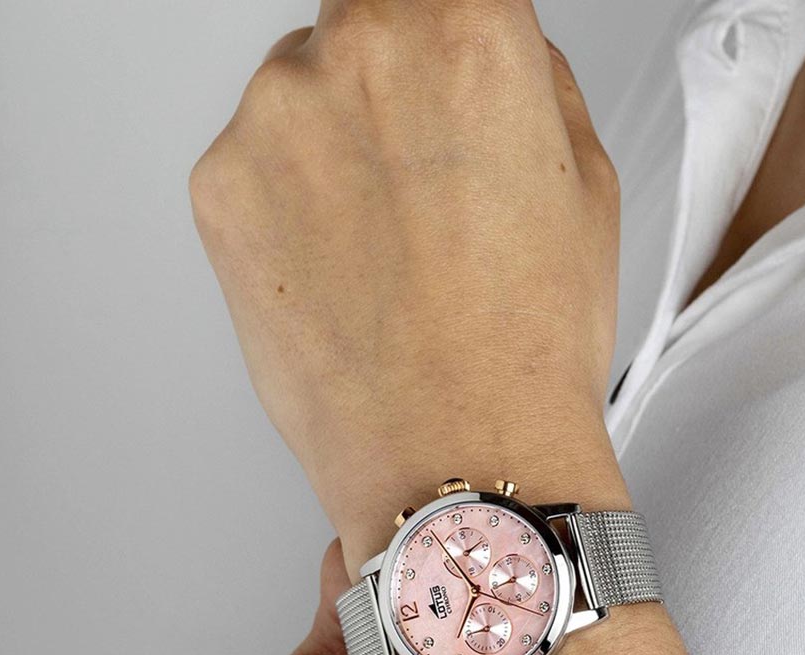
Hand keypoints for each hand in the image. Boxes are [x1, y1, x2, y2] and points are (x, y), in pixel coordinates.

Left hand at [189, 1, 624, 573]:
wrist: (454, 461)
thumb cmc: (527, 352)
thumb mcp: (588, 189)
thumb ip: (532, 85)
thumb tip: (498, 55)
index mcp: (465, 32)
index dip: (452, 36)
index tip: (447, 72)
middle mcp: (357, 51)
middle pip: (367, 22)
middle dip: (397, 85)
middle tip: (430, 183)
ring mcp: (271, 120)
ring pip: (303, 93)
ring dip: (337, 145)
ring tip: (387, 252)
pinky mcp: (216, 190)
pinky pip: (257, 163)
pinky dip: (290, 204)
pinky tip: (342, 275)